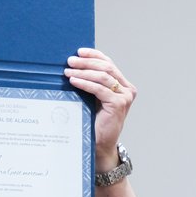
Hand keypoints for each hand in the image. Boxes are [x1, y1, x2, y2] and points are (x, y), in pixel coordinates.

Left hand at [64, 48, 134, 170]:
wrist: (100, 144)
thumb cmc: (94, 121)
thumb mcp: (93, 98)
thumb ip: (91, 83)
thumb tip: (73, 65)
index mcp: (123, 85)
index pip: (109, 64)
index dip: (94, 55)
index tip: (79, 51)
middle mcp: (127, 89)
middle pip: (106, 67)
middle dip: (86, 62)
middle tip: (70, 61)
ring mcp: (125, 97)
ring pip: (103, 76)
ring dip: (83, 72)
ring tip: (68, 71)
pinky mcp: (119, 104)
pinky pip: (99, 89)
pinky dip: (85, 83)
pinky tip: (73, 81)